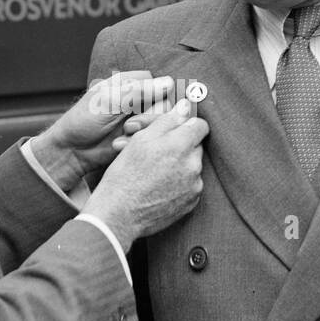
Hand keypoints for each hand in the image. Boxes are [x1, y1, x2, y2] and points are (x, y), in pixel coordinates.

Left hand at [30, 72, 175, 192]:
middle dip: (149, 116)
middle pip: (164, 104)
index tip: (141, 104)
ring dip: (142, 130)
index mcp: (128, 83)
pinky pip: (151, 138)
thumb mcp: (110, 101)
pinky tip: (120, 144)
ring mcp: (138, 120)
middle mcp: (137, 100)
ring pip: (160, 123)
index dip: (156, 94)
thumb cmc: (84, 120)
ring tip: (123, 133)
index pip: (159, 83)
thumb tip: (169, 83)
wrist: (72, 151)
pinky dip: (136, 142)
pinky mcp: (138, 137)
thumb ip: (139, 91)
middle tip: (129, 124)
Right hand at [82, 98, 207, 246]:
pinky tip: (158, 186)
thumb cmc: (125, 175)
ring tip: (154, 171)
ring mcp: (194, 186)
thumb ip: (166, 120)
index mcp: (182, 145)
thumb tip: (185, 107)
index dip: (187, 124)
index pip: (200, 125)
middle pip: (195, 146)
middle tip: (156, 152)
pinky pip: (190, 185)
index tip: (176, 129)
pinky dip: (178, 183)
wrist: (119, 214)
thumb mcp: (140, 140)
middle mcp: (193, 165)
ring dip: (178, 165)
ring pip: (192, 166)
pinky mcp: (191, 203)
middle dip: (180, 146)